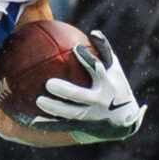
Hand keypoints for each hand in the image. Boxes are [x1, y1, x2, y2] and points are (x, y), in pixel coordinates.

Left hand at [31, 31, 145, 142]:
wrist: (125, 120)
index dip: (87, 59)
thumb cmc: (116, 85)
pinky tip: (33, 121)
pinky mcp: (84, 127)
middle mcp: (100, 100)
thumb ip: (104, 51)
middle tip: (49, 84)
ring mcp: (92, 116)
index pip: (97, 69)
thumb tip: (93, 32)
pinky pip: (64, 126)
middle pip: (81, 96)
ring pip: (71, 113)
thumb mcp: (114, 69)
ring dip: (55, 108)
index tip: (75, 49)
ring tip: (39, 101)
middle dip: (66, 91)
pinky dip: (49, 124)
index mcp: (107, 83)